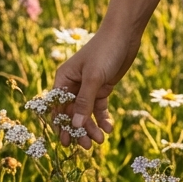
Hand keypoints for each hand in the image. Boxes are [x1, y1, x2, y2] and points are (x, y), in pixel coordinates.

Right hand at [52, 27, 139, 148]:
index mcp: (64, 79)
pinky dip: (103, 118)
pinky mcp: (102, 87)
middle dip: (79, 130)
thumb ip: (85, 101)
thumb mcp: (94, 77)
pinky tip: (108, 128)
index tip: (65, 142)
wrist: (125, 34)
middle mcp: (73, 84)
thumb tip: (76, 125)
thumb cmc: (105, 50)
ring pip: (86, 113)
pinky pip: (99, 107)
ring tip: (101, 140)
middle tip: (87, 146)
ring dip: (92, 127)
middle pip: (72, 113)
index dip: (60, 125)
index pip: (57, 107)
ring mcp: (88, 87)